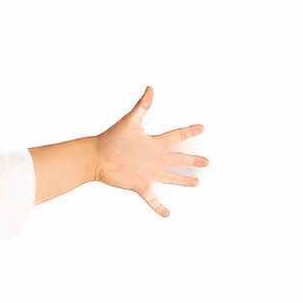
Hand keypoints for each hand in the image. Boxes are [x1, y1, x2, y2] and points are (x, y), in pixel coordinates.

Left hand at [93, 85, 206, 216]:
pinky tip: (167, 214)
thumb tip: (150, 89)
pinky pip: (152, 198)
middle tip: (206, 161)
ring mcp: (149, 172)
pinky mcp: (140, 184)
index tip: (201, 127)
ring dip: (183, 180)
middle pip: (179, 159)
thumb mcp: (129, 122)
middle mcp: (155, 158)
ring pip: (171, 177)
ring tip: (196, 182)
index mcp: (155, 143)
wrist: (96, 157)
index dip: (190, 132)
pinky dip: (159, 206)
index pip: (177, 136)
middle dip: (193, 160)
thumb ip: (142, 106)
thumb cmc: (111, 139)